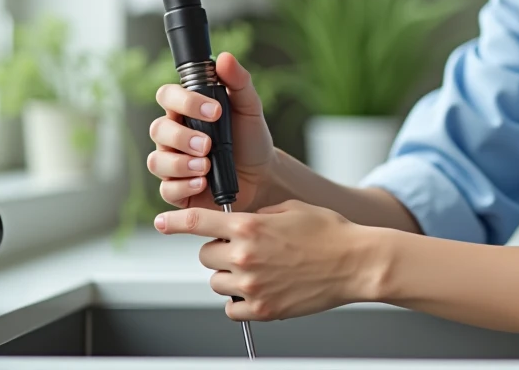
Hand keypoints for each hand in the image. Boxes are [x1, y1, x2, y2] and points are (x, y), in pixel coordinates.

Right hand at [147, 52, 276, 212]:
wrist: (262, 175)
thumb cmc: (250, 137)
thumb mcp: (249, 107)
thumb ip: (238, 81)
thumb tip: (224, 58)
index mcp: (186, 110)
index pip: (167, 96)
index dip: (185, 101)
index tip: (215, 111)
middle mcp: (174, 135)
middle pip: (157, 129)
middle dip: (181, 136)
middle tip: (208, 144)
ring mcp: (173, 162)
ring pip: (156, 160)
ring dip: (179, 163)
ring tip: (206, 165)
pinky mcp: (177, 188)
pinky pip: (166, 188)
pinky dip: (183, 186)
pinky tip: (202, 182)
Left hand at [154, 200, 381, 320]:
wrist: (355, 263)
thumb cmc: (330, 232)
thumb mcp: (291, 208)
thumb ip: (259, 215)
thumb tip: (241, 223)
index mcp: (250, 227)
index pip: (197, 222)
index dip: (175, 221)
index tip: (162, 222)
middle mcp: (245, 257)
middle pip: (205, 255)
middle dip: (219, 250)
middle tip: (244, 249)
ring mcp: (252, 286)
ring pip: (217, 282)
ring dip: (229, 276)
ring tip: (258, 270)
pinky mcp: (264, 310)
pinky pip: (232, 309)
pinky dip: (240, 301)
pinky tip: (260, 290)